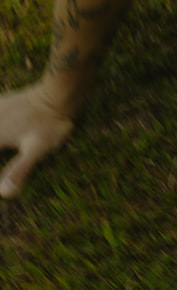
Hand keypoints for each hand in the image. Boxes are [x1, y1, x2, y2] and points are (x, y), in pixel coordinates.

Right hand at [0, 81, 76, 198]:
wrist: (59, 95)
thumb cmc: (49, 125)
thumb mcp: (36, 151)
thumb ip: (19, 171)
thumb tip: (4, 193)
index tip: (0, 187)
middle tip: (4, 153)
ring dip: (0, 141)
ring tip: (4, 146)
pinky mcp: (3, 102)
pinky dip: (0, 126)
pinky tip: (3, 127)